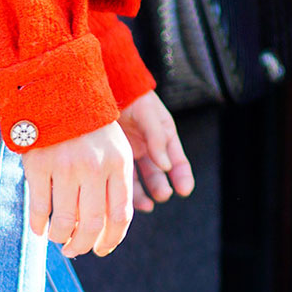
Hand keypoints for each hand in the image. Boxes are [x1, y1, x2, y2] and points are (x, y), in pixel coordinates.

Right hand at [20, 121, 133, 257]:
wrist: (59, 91)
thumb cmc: (90, 129)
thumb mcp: (115, 150)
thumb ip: (116, 185)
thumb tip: (107, 230)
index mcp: (119, 164)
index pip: (120, 216)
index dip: (111, 240)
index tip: (101, 249)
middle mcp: (94, 167)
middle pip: (92, 224)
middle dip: (83, 246)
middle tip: (75, 251)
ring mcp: (65, 166)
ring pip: (64, 221)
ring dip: (61, 238)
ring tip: (58, 239)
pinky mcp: (39, 164)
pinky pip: (40, 207)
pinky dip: (39, 225)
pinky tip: (39, 229)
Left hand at [119, 90, 194, 213]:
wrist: (106, 87)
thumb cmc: (131, 97)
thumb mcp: (149, 114)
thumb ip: (157, 138)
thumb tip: (166, 166)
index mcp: (164, 137)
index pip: (178, 162)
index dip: (183, 176)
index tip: (184, 190)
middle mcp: (149, 149)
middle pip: (158, 175)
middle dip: (161, 188)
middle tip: (162, 195)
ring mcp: (130, 154)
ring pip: (139, 181)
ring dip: (143, 195)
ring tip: (147, 205)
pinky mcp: (113, 158)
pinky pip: (120, 178)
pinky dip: (124, 191)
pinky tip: (126, 201)